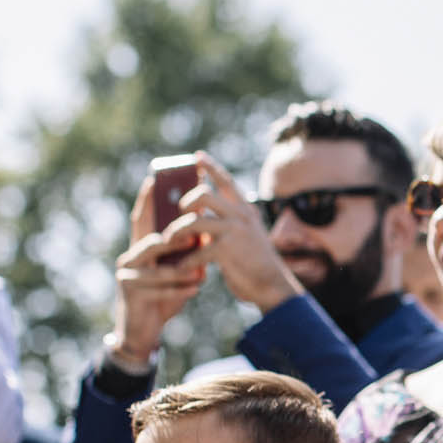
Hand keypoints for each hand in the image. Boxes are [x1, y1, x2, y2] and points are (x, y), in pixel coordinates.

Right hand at [112, 177, 206, 363]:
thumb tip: (205, 231)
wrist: (143, 334)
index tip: (156, 177)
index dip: (147, 199)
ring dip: (181, 269)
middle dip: (173, 236)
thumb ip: (184, 254)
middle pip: (150, 239)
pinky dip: (180, 289)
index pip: (142, 219)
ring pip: (158, 267)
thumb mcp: (176, 273)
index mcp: (140, 249)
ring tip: (200, 272)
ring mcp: (127, 276)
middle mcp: (129, 258)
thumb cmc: (162, 298)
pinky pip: (160, 289)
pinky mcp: (132, 294)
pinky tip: (197, 288)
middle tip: (193, 233)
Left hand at [170, 153, 302, 312]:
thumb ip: (228, 223)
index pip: (227, 181)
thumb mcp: (247, 235)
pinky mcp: (227, 250)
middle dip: (185, 202)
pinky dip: (187, 261)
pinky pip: (198, 251)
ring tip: (169, 241)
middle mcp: (240, 216)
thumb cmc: (256, 263)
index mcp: (245, 210)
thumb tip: (201, 218)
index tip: (197, 157)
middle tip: (180, 214)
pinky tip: (182, 267)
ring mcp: (234, 231)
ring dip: (177, 231)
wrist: (273, 285)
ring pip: (194, 221)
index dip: (211, 166)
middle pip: (204, 194)